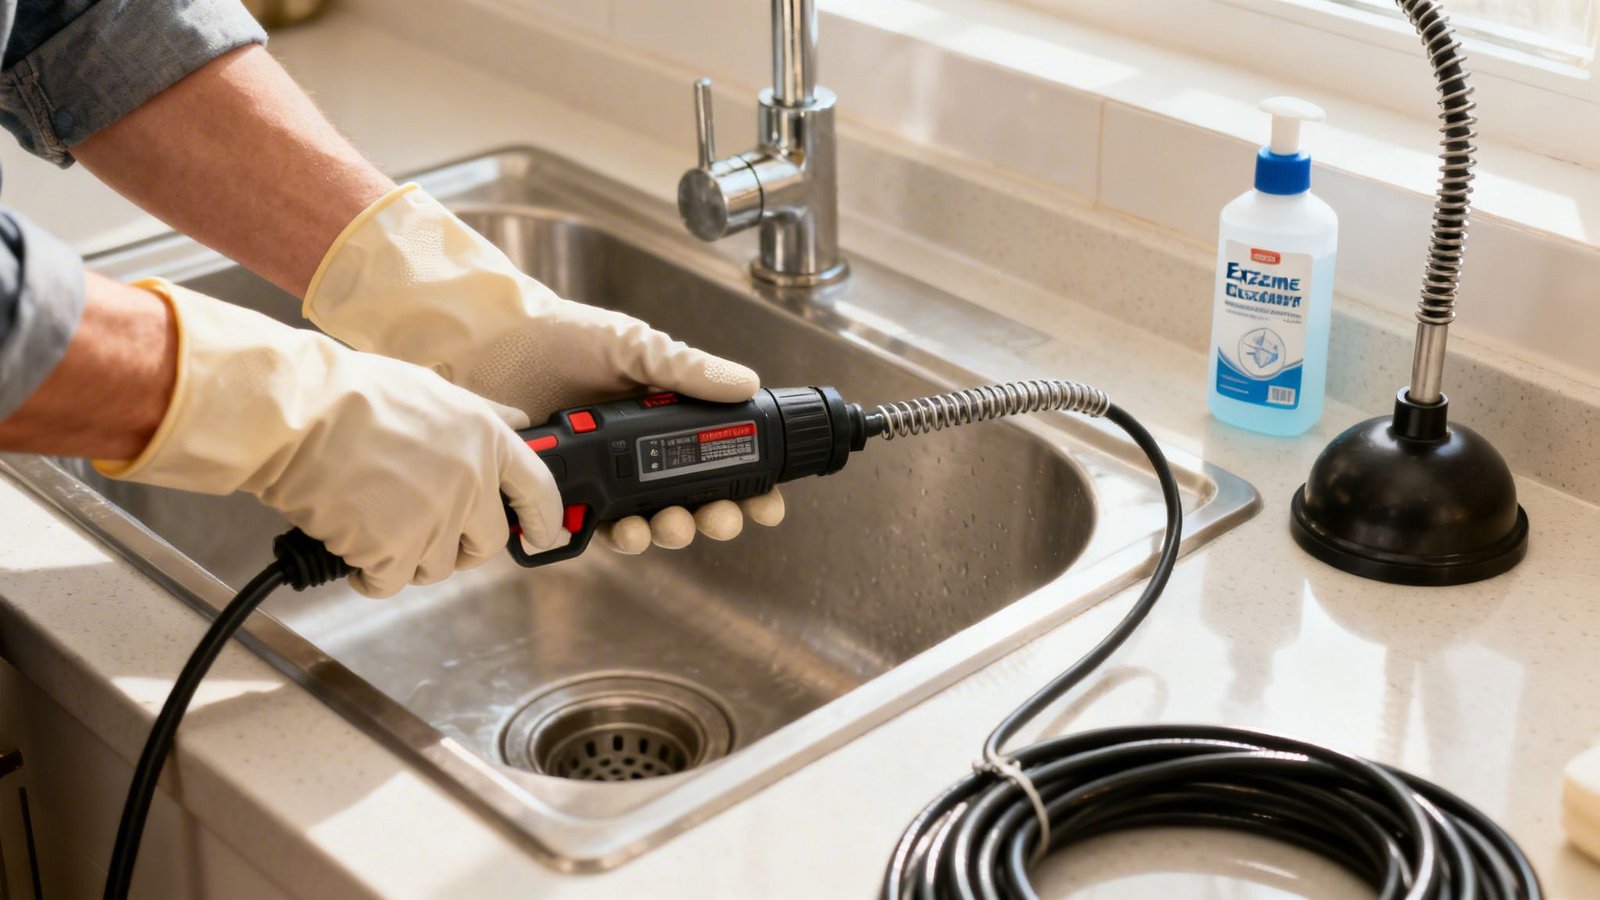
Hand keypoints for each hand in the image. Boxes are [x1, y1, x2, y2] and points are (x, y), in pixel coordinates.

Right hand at [97, 279, 560, 597]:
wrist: (297, 416)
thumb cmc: (352, 396)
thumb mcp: (434, 391)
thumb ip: (483, 416)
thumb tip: (520, 424)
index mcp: (486, 441)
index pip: (538, 490)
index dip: (545, 520)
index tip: (546, 538)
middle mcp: (471, 483)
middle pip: (487, 543)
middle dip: (460, 547)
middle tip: (425, 533)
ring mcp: (435, 520)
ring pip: (436, 567)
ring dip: (407, 557)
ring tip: (371, 522)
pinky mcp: (394, 550)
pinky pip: (390, 581)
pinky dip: (369, 573)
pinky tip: (349, 541)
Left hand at [303, 184, 784, 551]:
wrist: (487, 344)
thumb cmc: (557, 337)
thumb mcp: (632, 346)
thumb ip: (687, 370)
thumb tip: (747, 383)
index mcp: (660, 421)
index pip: (716, 462)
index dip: (747, 489)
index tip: (767, 504)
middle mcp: (633, 456)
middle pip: (689, 505)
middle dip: (712, 520)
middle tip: (718, 518)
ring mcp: (598, 480)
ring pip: (647, 526)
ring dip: (666, 535)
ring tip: (663, 524)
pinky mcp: (558, 497)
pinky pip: (592, 532)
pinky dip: (612, 536)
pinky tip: (620, 529)